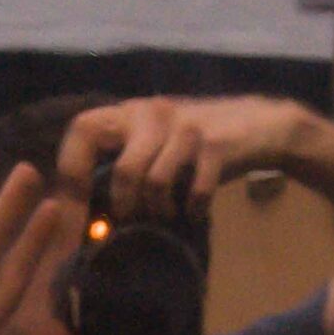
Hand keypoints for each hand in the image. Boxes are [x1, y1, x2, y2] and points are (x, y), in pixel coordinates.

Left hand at [55, 95, 302, 218]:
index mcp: (130, 112)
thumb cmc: (196, 140)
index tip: (74, 212)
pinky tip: (193, 212)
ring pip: (155, 183)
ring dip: (159, 210)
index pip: (82, 130)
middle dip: (122, 203)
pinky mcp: (216, 145)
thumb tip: (88, 209)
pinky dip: (192, 208)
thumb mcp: (155, 139)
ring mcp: (186, 128)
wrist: (261, 124)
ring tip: (165, 215)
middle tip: (127, 222)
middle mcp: (153, 114)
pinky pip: (194, 190)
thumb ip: (123, 159)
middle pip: (122, 167)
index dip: (72, 174)